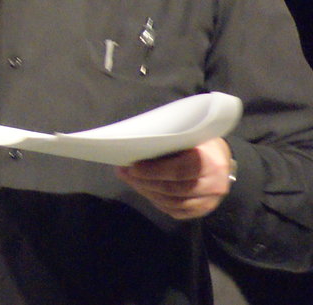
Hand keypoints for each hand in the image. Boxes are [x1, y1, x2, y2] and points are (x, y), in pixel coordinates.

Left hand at [116, 137, 232, 219]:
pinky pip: (176, 211)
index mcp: (211, 162)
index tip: (133, 167)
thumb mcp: (190, 136)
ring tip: (131, 181)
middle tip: (124, 173)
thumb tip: (137, 147)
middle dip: (145, 182)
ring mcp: (210, 201)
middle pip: (174, 189)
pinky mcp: (203, 210)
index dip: (154, 171)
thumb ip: (170, 142)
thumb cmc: (200, 143)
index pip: (180, 170)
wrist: (222, 159)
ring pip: (173, 203)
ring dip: (148, 192)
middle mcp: (214, 185)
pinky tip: (146, 191)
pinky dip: (158, 202)